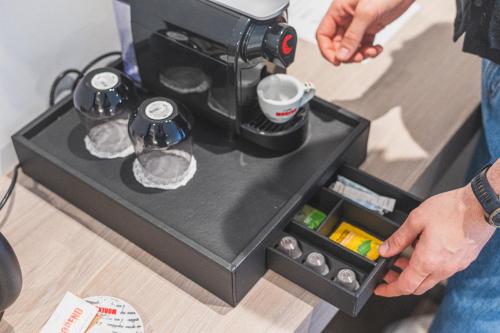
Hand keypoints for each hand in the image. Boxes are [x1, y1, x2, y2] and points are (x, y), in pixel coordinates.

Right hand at [316, 0, 413, 64]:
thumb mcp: (366, 14)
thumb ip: (352, 36)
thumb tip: (341, 55)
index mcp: (338, 10)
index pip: (323, 34)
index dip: (327, 50)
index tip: (337, 61)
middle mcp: (346, 17)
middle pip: (337, 43)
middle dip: (347, 54)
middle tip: (358, 58)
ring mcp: (358, 23)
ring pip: (351, 46)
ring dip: (360, 54)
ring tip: (371, 52)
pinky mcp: (370, 26)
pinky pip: (364, 44)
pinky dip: (370, 50)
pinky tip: (378, 48)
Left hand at [375, 182, 495, 296]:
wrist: (480, 206)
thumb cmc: (453, 210)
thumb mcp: (416, 219)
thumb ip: (398, 238)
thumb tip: (385, 250)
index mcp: (428, 261)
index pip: (405, 286)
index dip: (389, 289)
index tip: (380, 288)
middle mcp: (443, 268)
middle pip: (417, 287)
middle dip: (399, 282)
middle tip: (389, 272)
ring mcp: (455, 266)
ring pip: (430, 279)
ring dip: (414, 273)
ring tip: (403, 258)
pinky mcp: (463, 260)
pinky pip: (442, 271)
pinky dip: (428, 267)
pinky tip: (422, 250)